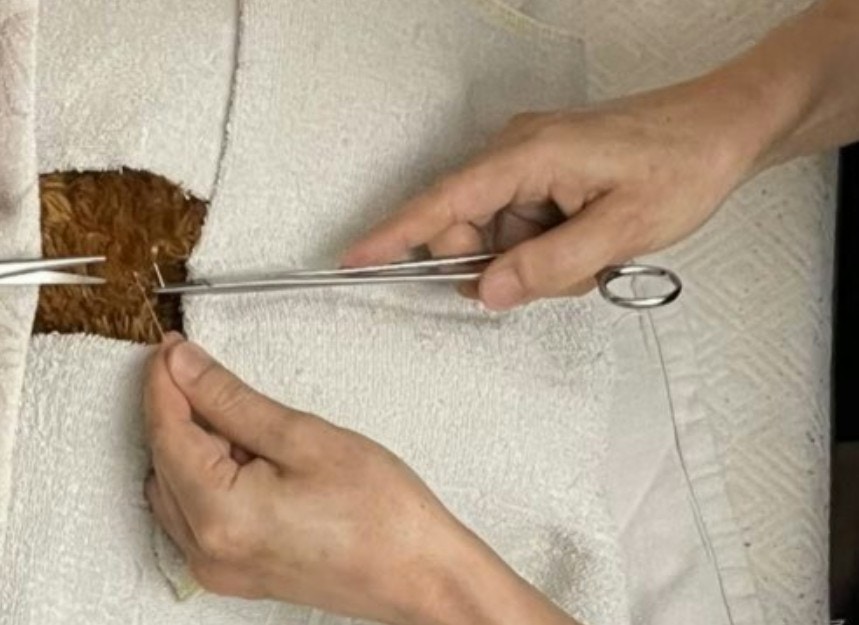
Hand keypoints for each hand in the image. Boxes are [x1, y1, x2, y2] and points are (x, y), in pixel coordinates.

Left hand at [144, 334, 580, 624]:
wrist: (420, 573)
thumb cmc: (381, 513)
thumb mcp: (304, 437)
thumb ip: (231, 400)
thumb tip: (184, 367)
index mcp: (218, 514)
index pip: (165, 432)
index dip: (163, 382)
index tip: (171, 347)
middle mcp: (206, 551)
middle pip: (164, 461)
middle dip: (176, 410)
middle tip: (199, 367)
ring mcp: (218, 569)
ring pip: (175, 488)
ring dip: (191, 444)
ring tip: (233, 412)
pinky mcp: (234, 573)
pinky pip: (195, 515)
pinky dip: (205, 476)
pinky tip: (242, 454)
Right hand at [342, 78, 773, 310]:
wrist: (722, 129)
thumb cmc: (682, 164)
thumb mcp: (622, 230)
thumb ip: (550, 266)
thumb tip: (487, 291)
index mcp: (527, 156)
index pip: (443, 202)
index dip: (394, 234)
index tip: (353, 259)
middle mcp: (517, 152)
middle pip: (465, 226)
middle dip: (497, 264)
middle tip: (559, 273)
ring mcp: (530, 163)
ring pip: (496, 234)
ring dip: (533, 260)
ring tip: (590, 252)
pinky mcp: (545, 175)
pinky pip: (520, 226)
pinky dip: (545, 248)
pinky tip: (586, 242)